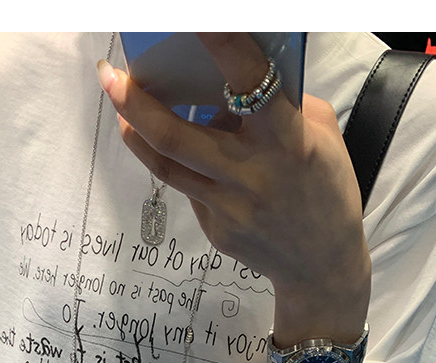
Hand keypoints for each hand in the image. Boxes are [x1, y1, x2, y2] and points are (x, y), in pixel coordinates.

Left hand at [98, 32, 369, 343]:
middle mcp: (252, 174)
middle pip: (176, 136)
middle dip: (135, 101)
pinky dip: (178, 161)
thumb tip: (234, 72)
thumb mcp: (319, 136)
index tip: (190, 19)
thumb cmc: (325, 188)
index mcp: (287, 140)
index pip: (248, 79)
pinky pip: (188, 188)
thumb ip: (281, 103)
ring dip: (135, 130)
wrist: (321, 265)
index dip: (218, 41)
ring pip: (167, 165)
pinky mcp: (216, 230)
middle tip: (109, 74)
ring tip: (119, 100)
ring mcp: (229, 207)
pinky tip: (175, 147)